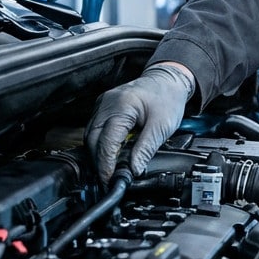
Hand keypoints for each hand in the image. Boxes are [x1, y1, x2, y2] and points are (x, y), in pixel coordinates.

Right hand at [85, 62, 194, 182]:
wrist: (167, 80)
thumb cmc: (167, 97)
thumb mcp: (162, 126)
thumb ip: (146, 149)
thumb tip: (134, 169)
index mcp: (122, 105)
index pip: (106, 140)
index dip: (106, 163)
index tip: (109, 178)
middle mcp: (107, 103)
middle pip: (92, 139)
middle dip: (98, 161)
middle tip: (107, 178)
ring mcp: (103, 104)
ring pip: (90, 135)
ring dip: (97, 153)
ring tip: (109, 169)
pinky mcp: (104, 107)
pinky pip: (95, 128)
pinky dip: (100, 143)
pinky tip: (110, 153)